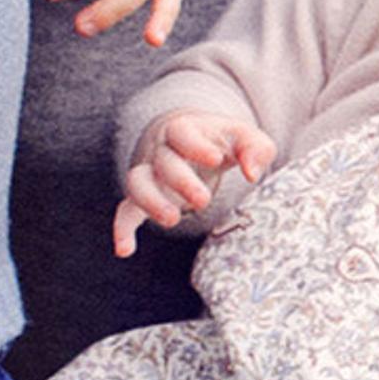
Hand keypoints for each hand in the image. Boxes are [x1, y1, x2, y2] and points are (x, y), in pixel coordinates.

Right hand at [113, 109, 276, 254]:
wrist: (190, 141)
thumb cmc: (221, 141)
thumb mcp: (243, 137)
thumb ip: (256, 148)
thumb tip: (253, 174)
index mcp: (184, 130)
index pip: (182, 133)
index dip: (196, 146)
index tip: (216, 159)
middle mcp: (161, 150)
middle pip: (163, 161)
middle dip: (181, 181)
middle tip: (203, 200)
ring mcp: (149, 173)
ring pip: (137, 182)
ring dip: (151, 202)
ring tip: (172, 220)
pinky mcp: (144, 197)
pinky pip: (126, 210)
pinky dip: (122, 228)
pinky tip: (125, 250)